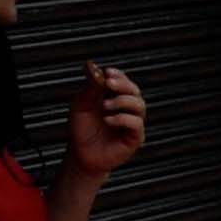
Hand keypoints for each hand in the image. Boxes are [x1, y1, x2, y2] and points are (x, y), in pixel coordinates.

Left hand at [62, 62, 146, 176]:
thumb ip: (90, 87)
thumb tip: (91, 65)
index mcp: (113, 98)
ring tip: (105, 106)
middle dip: (123, 85)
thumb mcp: (81, 104)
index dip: (119, 76)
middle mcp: (125, 110)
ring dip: (122, 101)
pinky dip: (123, 119)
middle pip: (135, 91)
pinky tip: (108, 120)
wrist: (80, 154)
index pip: (124, 82)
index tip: (107, 73)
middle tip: (108, 84)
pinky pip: (137, 124)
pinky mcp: (134, 138)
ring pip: (139, 105)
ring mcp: (131, 123)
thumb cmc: (81, 130)